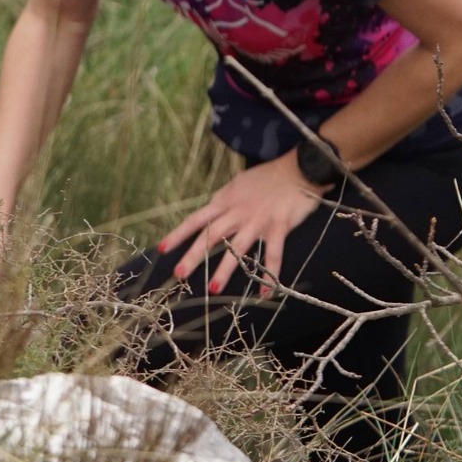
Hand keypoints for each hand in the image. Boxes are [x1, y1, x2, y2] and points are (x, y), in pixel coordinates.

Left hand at [156, 154, 323, 297]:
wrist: (299, 168)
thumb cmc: (269, 176)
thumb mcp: (240, 183)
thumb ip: (226, 199)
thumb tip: (213, 212)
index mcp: (226, 200)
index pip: (196, 219)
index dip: (178, 234)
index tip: (162, 249)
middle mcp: (238, 212)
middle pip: (211, 235)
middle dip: (194, 255)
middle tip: (179, 273)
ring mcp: (257, 221)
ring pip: (237, 248)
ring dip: (224, 270)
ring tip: (213, 290)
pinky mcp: (278, 227)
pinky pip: (273, 256)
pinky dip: (269, 275)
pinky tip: (265, 292)